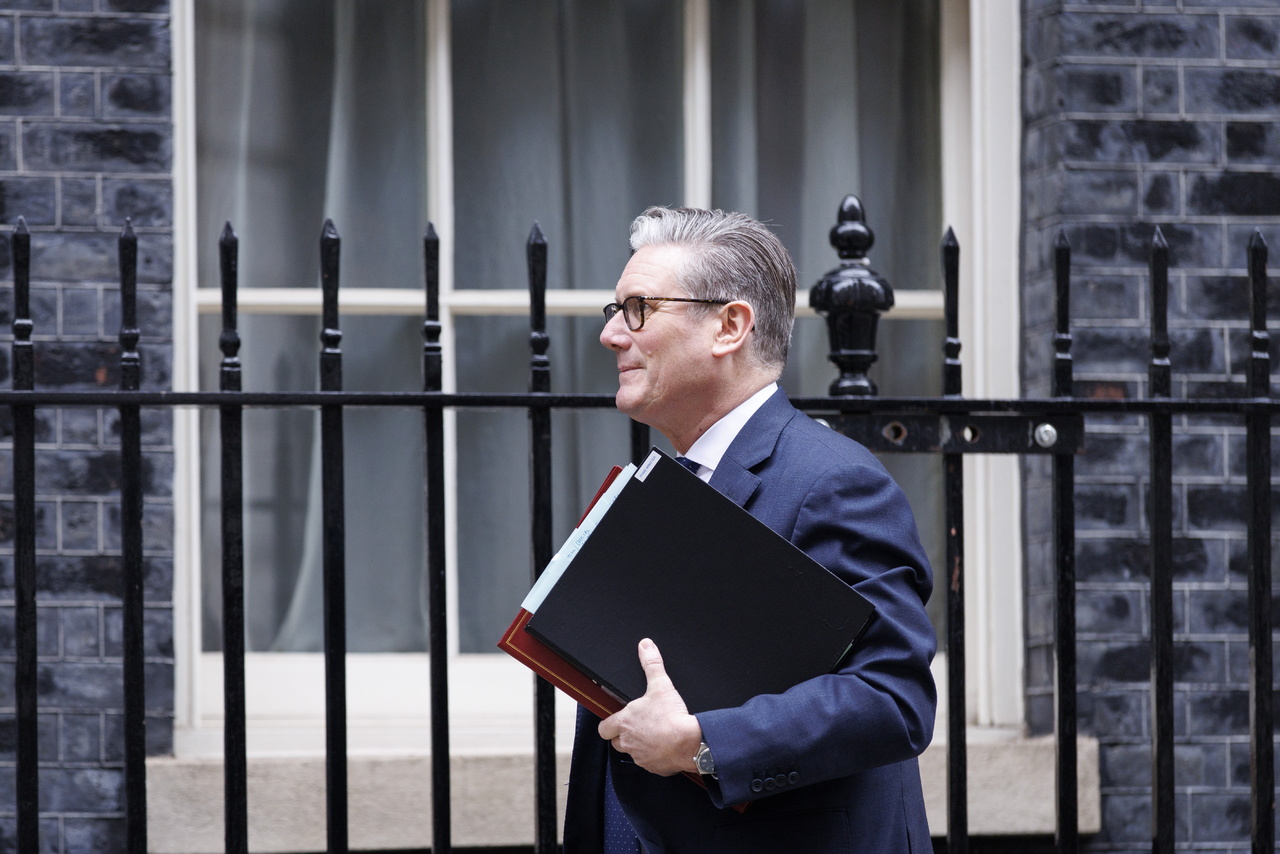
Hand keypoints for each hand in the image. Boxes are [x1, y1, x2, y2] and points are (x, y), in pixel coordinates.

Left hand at [597, 638, 702, 776]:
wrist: (689, 742)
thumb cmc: (671, 717)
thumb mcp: (661, 685)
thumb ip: (651, 664)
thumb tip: (645, 646)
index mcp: (624, 723)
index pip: (604, 728)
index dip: (609, 724)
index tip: (618, 720)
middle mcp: (628, 742)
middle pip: (616, 742)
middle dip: (624, 736)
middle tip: (639, 726)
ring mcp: (640, 757)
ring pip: (633, 753)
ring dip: (640, 746)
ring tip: (655, 735)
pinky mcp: (654, 768)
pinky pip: (650, 763)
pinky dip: (656, 756)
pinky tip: (666, 746)